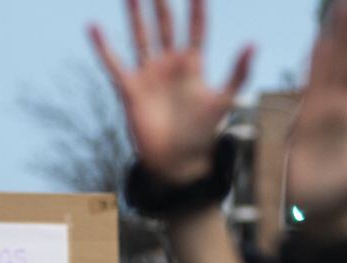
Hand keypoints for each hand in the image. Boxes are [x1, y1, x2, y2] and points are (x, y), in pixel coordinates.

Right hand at [90, 0, 253, 183]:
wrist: (176, 162)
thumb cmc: (202, 134)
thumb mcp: (224, 101)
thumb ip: (237, 72)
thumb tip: (253, 43)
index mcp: (193, 66)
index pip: (196, 30)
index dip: (197, 11)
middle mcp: (169, 65)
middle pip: (165, 26)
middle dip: (161, 4)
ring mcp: (148, 75)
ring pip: (140, 37)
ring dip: (135, 15)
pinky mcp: (129, 89)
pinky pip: (113, 63)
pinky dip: (103, 46)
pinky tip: (94, 27)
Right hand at [286, 0, 346, 232]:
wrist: (314, 210)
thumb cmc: (342, 195)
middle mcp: (345, 105)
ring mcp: (325, 110)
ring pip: (333, 65)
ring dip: (338, 38)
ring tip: (341, 7)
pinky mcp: (305, 119)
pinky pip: (312, 84)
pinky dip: (316, 63)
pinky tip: (320, 42)